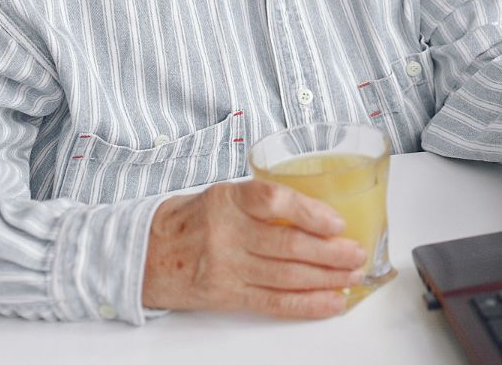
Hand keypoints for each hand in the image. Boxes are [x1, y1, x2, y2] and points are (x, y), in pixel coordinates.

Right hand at [142, 179, 366, 317]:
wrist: (144, 254)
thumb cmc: (191, 220)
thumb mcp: (221, 196)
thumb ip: (262, 202)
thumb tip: (319, 210)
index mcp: (228, 199)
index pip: (272, 200)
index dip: (309, 212)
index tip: (336, 221)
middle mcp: (226, 233)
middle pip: (287, 244)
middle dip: (330, 252)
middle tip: (357, 253)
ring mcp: (226, 267)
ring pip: (286, 276)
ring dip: (326, 278)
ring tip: (352, 276)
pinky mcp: (227, 295)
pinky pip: (273, 302)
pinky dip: (307, 304)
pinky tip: (331, 302)